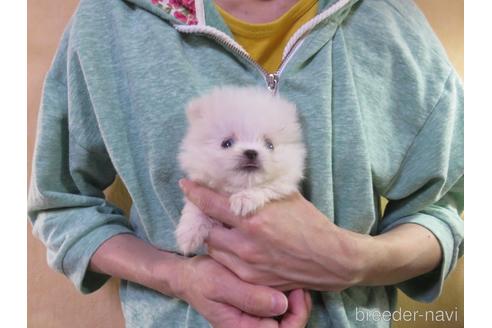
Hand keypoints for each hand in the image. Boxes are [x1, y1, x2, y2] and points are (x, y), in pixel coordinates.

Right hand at [171, 255, 310, 327]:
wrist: (190, 275)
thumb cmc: (202, 279)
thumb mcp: (220, 284)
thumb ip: (249, 297)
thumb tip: (281, 305)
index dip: (297, 315)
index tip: (296, 290)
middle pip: (289, 327)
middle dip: (300, 308)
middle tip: (299, 284)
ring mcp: (256, 320)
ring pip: (288, 318)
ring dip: (296, 301)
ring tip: (294, 281)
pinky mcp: (258, 308)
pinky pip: (281, 308)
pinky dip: (288, 295)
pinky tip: (286, 280)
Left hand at [179, 179, 373, 291]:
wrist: (331, 259)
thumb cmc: (311, 224)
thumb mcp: (286, 198)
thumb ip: (259, 190)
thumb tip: (240, 180)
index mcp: (254, 218)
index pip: (212, 204)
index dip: (194, 193)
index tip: (186, 185)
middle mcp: (246, 243)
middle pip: (207, 230)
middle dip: (205, 220)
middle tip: (209, 212)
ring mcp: (248, 265)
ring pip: (214, 249)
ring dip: (215, 237)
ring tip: (226, 230)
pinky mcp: (252, 280)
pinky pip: (227, 265)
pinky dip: (227, 254)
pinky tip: (237, 247)